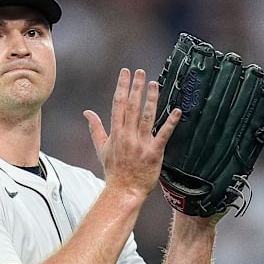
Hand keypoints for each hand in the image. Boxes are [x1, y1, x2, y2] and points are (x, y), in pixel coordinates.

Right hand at [84, 68, 180, 199]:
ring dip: (151, 99)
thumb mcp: (101, 148)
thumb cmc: (114, 171)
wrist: (124, 191)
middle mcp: (128, 136)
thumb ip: (95, 128)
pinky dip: (170, 123)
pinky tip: (176, 111)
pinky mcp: (154, 153)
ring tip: (155, 84)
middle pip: (132, 107)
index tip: (126, 73)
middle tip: (141, 72)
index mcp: (116, 133)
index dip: (122, 87)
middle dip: (136, 87)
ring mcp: (141, 144)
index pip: (118, 104)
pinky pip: (163, 135)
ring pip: (147, 117)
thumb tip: (87, 113)